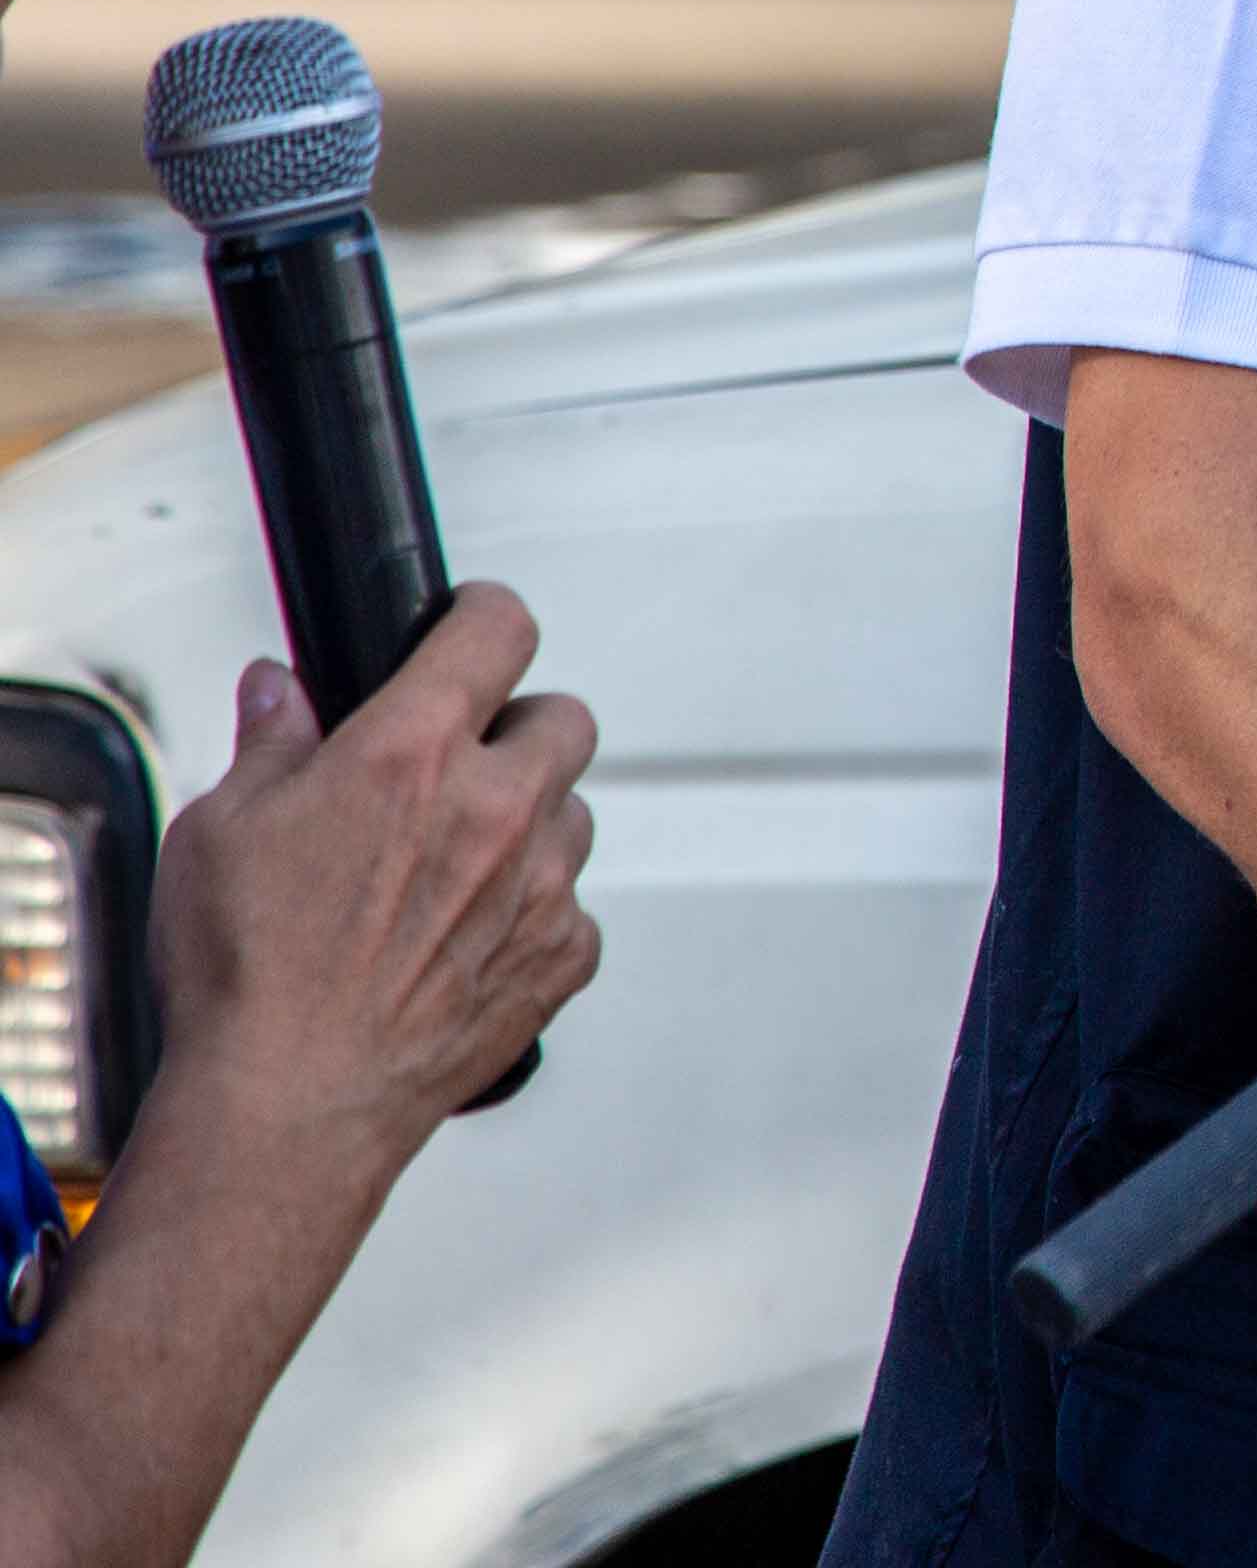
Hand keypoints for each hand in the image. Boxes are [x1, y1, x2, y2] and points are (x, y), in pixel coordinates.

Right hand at [148, 585, 600, 1188]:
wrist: (284, 1104)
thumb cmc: (247, 977)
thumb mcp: (218, 830)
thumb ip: (269, 743)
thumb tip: (279, 692)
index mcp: (413, 754)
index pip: (498, 629)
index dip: (483, 615)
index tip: (472, 622)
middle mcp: (498, 809)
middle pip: (562, 719)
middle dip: (516, 727)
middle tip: (460, 763)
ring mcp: (541, 885)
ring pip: (573, 814)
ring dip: (529, 824)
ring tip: (450, 868)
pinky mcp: (561, 957)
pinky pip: (574, 909)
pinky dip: (533, 915)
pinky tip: (466, 939)